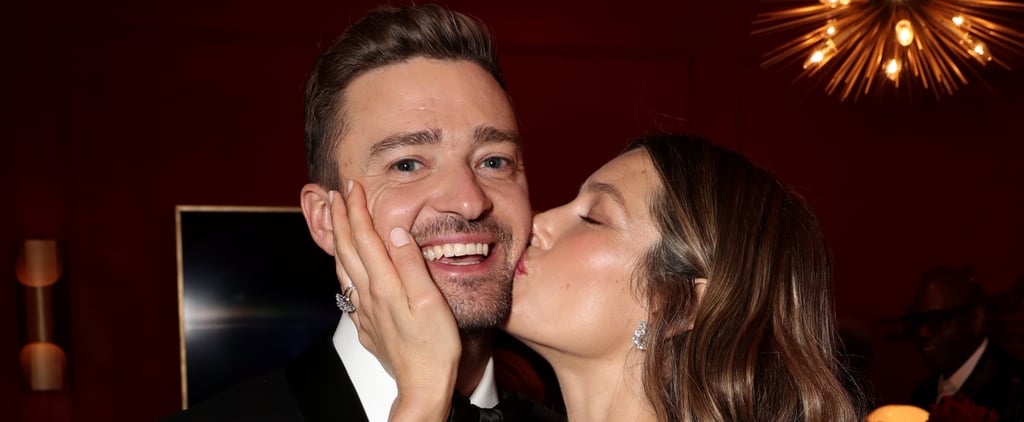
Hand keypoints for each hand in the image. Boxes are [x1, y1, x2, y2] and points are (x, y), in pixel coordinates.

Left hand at [329, 181, 460, 420]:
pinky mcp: (367, 326)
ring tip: (334, 224)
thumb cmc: (435, 346)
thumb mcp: (431, 300)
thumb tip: (394, 230)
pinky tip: (346, 270)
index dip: (356, 210)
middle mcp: (368, 295)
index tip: (352, 187)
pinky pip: (348, 291)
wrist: (423, 386)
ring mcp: (364, 312)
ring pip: (343, 269)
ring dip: (338, 242)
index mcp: (385, 284)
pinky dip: (343, 270)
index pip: (365, 237)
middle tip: (335, 195)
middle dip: (340, 219)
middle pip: (347, 249)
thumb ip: (411, 263)